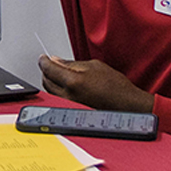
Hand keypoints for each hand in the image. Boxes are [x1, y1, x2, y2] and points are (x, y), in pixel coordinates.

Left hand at [37, 55, 154, 113]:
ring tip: (58, 74)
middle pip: (46, 81)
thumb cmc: (116, 88)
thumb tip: (56, 60)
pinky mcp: (72, 112)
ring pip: (50, 91)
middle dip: (46, 71)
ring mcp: (69, 106)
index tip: (43, 58)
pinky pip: (58, 99)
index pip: (48, 68)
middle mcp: (68, 96)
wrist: (127, 107)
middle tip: (50, 64)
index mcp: (73, 81)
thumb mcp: (95, 66)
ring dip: (50, 81)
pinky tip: (64, 86)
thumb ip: (71, 63)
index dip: (44, 61)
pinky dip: (57, 90)